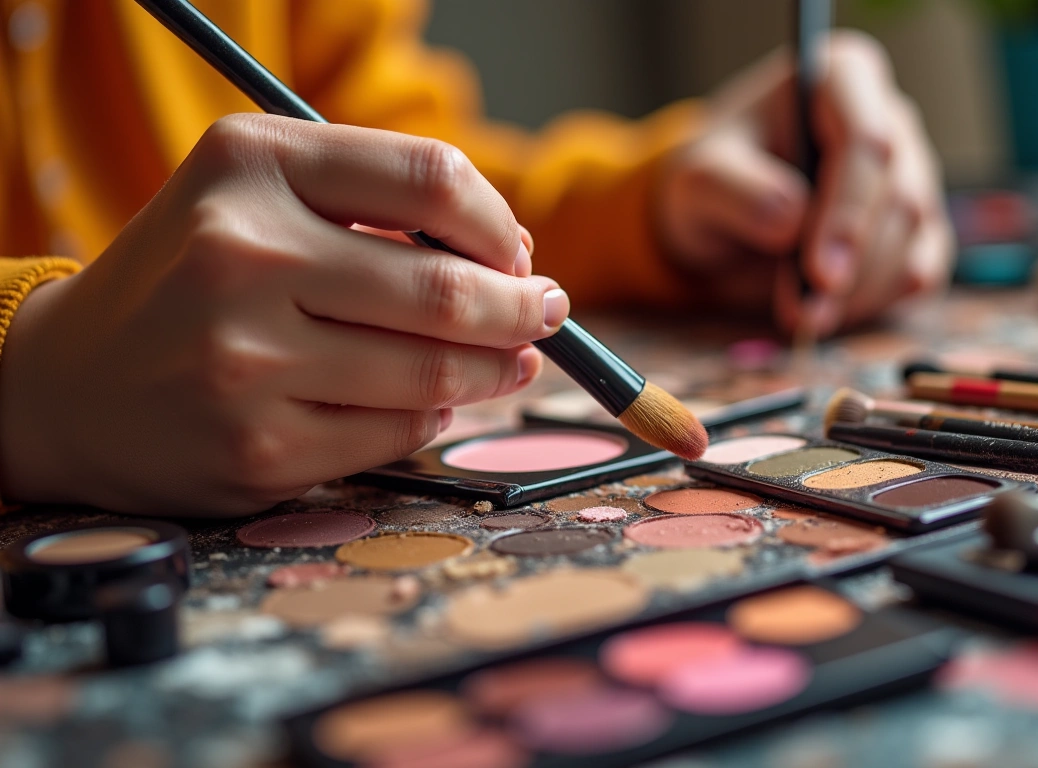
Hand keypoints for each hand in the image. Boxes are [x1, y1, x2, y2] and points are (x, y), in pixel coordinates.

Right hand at [0, 115, 567, 515]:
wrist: (72, 385)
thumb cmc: (191, 280)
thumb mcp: (256, 198)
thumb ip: (374, 206)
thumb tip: (514, 258)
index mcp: (250, 166)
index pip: (431, 179)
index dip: (499, 224)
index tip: (519, 254)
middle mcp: (241, 254)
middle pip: (445, 287)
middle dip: (522, 308)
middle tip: (545, 314)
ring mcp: (245, 360)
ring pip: (432, 371)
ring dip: (494, 368)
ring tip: (509, 359)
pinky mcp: (258, 447)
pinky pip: (396, 431)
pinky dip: (431, 414)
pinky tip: (429, 399)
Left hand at [657, 31, 952, 335]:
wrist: (721, 215)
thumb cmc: (714, 179)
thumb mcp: (698, 181)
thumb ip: (738, 193)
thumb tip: (792, 223)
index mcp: (841, 80)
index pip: (867, 141)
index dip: (848, 212)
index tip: (821, 272)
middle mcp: (889, 121)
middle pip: (900, 198)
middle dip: (854, 267)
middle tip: (804, 314)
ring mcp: (911, 176)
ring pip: (915, 240)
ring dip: (862, 292)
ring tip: (803, 315)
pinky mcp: (918, 230)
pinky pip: (919, 274)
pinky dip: (878, 303)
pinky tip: (829, 309)